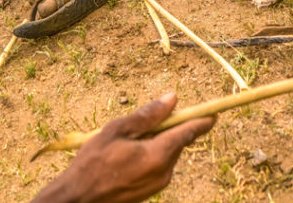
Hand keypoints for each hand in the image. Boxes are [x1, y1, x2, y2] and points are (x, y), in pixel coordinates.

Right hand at [32, 93, 214, 202]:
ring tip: (127, 143)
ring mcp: (159, 184)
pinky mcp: (152, 191)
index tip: (214, 112)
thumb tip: (172, 99)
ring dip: (157, 143)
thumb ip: (148, 115)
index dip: (202, 120)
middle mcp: (165, 172)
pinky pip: (159, 167)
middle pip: (178, 143)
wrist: (78, 199)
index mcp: (158, 155)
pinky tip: (128, 156)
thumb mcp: (117, 131)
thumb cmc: (92, 163)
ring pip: (168, 154)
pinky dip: (151, 156)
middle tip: (146, 123)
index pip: (188, 132)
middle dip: (169, 129)